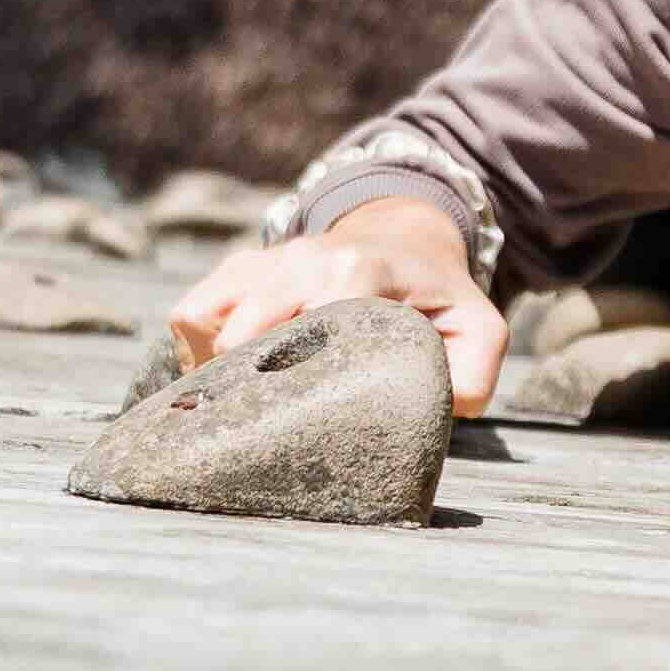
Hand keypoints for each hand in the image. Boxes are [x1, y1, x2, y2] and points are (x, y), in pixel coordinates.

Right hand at [166, 195, 502, 413]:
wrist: (404, 235)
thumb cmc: (438, 295)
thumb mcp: (478, 329)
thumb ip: (472, 374)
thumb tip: (439, 410)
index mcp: (358, 271)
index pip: (310, 327)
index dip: (302, 384)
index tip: (308, 424)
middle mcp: (301, 258)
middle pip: (244, 334)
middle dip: (253, 390)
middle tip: (273, 435)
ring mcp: (263, 260)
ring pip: (206, 323)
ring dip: (222, 372)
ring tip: (252, 409)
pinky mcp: (236, 269)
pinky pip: (191, 314)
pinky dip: (201, 351)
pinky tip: (239, 376)